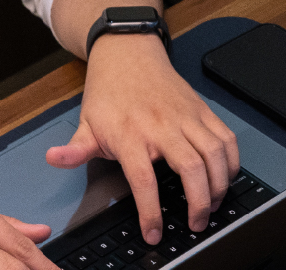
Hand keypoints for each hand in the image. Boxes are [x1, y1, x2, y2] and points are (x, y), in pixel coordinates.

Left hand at [44, 33, 238, 245]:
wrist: (129, 53)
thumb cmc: (109, 92)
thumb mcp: (86, 123)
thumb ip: (75, 149)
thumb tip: (54, 159)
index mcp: (131, 134)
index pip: (143, 180)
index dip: (150, 211)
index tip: (153, 233)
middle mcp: (162, 125)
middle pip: (191, 169)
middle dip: (199, 203)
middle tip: (196, 224)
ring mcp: (186, 116)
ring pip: (215, 154)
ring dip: (218, 185)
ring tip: (212, 205)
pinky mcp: (202, 110)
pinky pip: (227, 138)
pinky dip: (232, 161)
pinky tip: (225, 178)